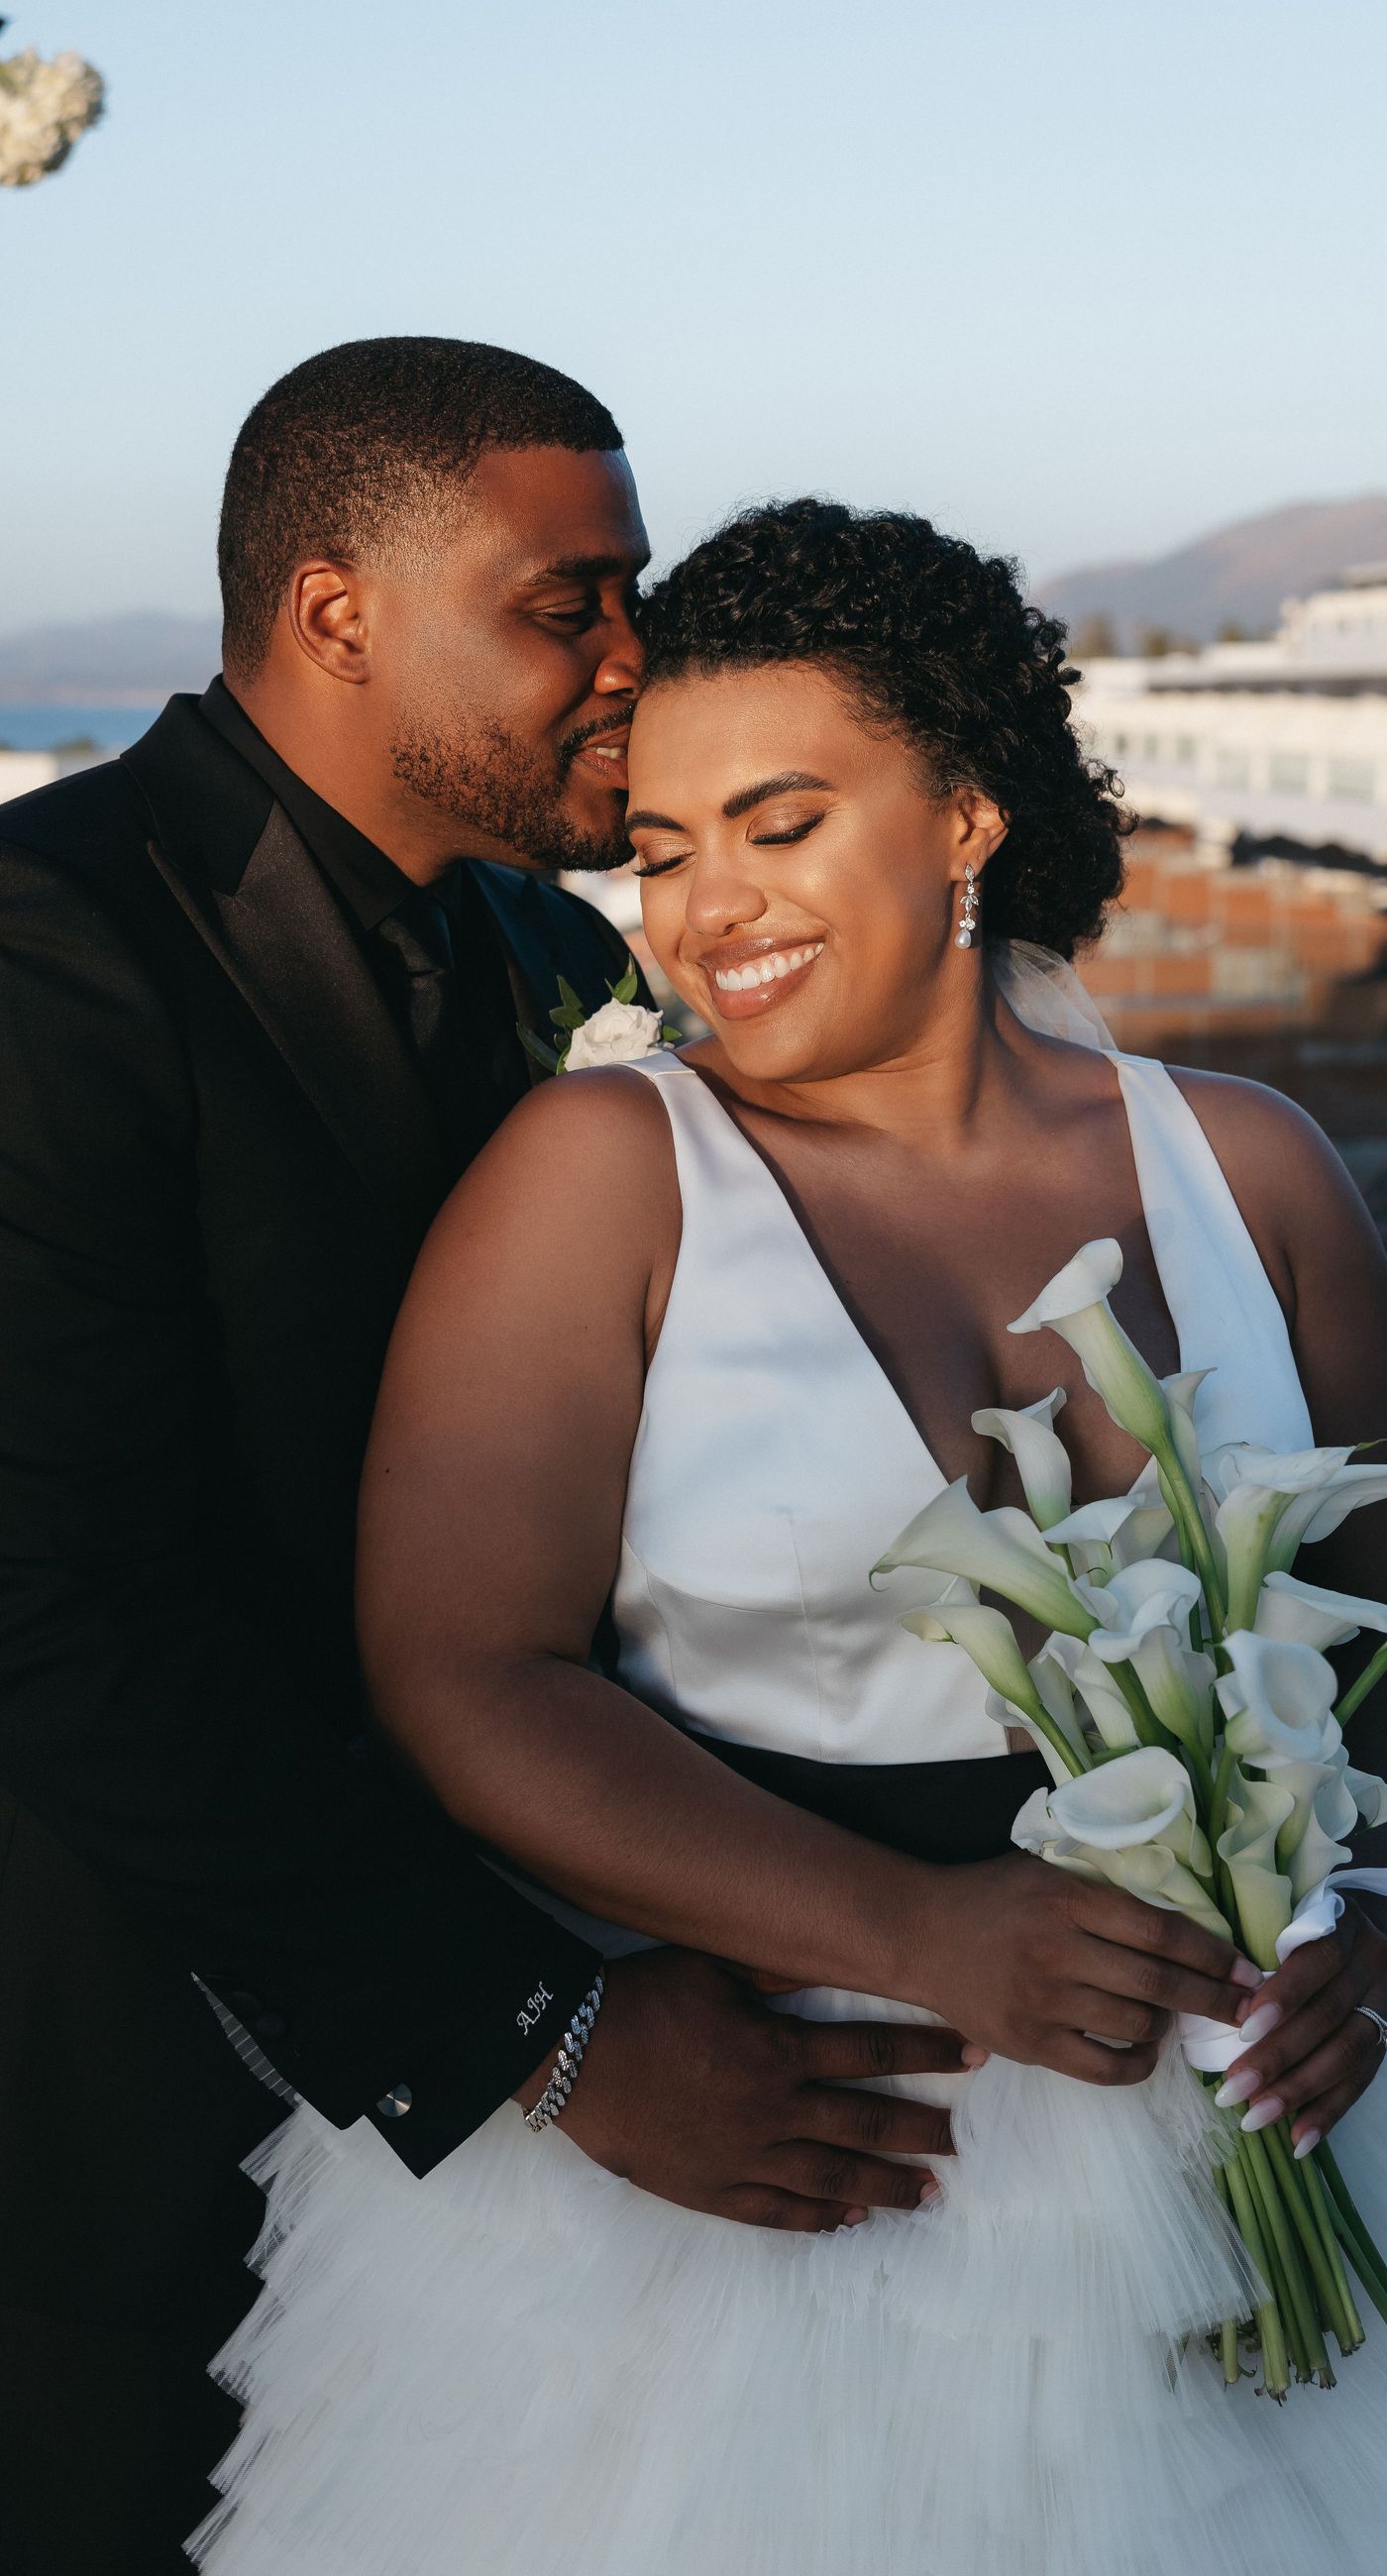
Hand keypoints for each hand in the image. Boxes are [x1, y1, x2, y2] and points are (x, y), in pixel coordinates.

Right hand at [517, 1948, 969, 2231]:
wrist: (571, 2056)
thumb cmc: (642, 2000)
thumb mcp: (713, 1968)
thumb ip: (775, 1971)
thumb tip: (831, 1951)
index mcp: (776, 2050)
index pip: (870, 2054)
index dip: (927, 2053)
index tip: (974, 2054)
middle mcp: (772, 2109)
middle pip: (865, 2123)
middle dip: (920, 2129)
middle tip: (960, 2140)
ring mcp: (744, 2157)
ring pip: (833, 2178)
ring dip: (887, 2184)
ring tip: (928, 2192)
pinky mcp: (713, 2190)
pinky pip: (778, 2212)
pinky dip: (819, 2219)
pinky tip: (851, 2221)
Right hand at [915, 1850, 1259, 2084]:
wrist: (920, 1933)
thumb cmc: (994, 1896)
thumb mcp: (1048, 1871)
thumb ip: (1107, 1892)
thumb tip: (1189, 1928)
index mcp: (1069, 1898)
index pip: (1162, 1931)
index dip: (1213, 1955)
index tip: (1247, 1970)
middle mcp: (1058, 1949)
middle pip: (1159, 1983)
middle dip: (1215, 1999)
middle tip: (1251, 2009)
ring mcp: (1043, 2001)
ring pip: (1136, 2026)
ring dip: (1169, 2027)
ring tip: (1173, 2019)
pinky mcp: (1028, 2044)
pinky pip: (1103, 2069)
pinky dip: (1137, 2064)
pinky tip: (1145, 2051)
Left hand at [1221, 1904, 1386, 2150]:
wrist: (1376, 1932)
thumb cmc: (1311, 1929)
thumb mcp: (1294, 1920)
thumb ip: (1266, 1950)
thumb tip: (1213, 1994)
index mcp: (1344, 1930)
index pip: (1316, 1964)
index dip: (1283, 1997)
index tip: (1242, 2029)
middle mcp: (1372, 1967)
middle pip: (1327, 2018)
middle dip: (1277, 2058)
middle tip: (1231, 2090)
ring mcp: (1385, 2006)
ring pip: (1346, 2055)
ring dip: (1297, 2091)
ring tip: (1255, 2118)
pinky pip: (1362, 2082)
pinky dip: (1329, 2113)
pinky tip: (1298, 2140)